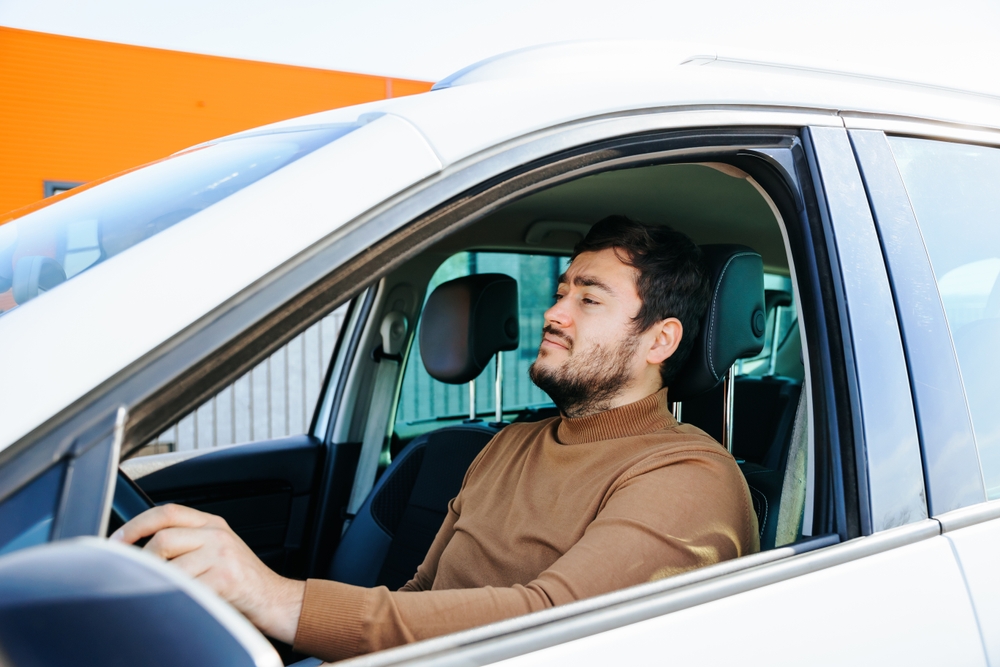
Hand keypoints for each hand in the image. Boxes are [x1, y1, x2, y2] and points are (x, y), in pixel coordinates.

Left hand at [110, 504, 304, 643]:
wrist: (275, 600)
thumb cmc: (241, 580)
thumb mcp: (217, 550)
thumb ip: (188, 541)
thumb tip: (141, 547)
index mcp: (213, 523)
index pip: (168, 512)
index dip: (137, 524)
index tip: (117, 540)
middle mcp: (217, 534)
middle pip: (163, 539)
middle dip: (143, 562)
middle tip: (139, 577)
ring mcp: (221, 556)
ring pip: (170, 567)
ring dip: (160, 585)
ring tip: (164, 594)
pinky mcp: (224, 580)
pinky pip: (185, 589)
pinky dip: (176, 599)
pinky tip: (181, 603)